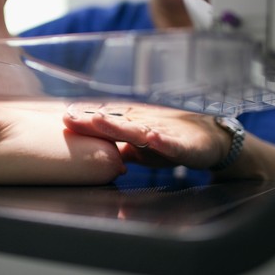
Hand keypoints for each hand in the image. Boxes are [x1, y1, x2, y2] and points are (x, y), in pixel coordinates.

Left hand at [63, 103, 229, 169]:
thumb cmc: (172, 141)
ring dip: (118, 126)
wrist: (211, 140)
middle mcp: (145, 125)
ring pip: (138, 129)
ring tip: (99, 120)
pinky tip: (150, 137)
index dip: (85, 123)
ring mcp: (163, 133)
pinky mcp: (183, 145)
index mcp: (134, 127)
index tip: (63, 118)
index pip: (106, 124)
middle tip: (69, 117)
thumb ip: (121, 150)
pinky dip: (161, 140)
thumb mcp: (141, 149)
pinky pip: (171, 143)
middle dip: (92, 121)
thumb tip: (98, 157)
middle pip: (115, 122)